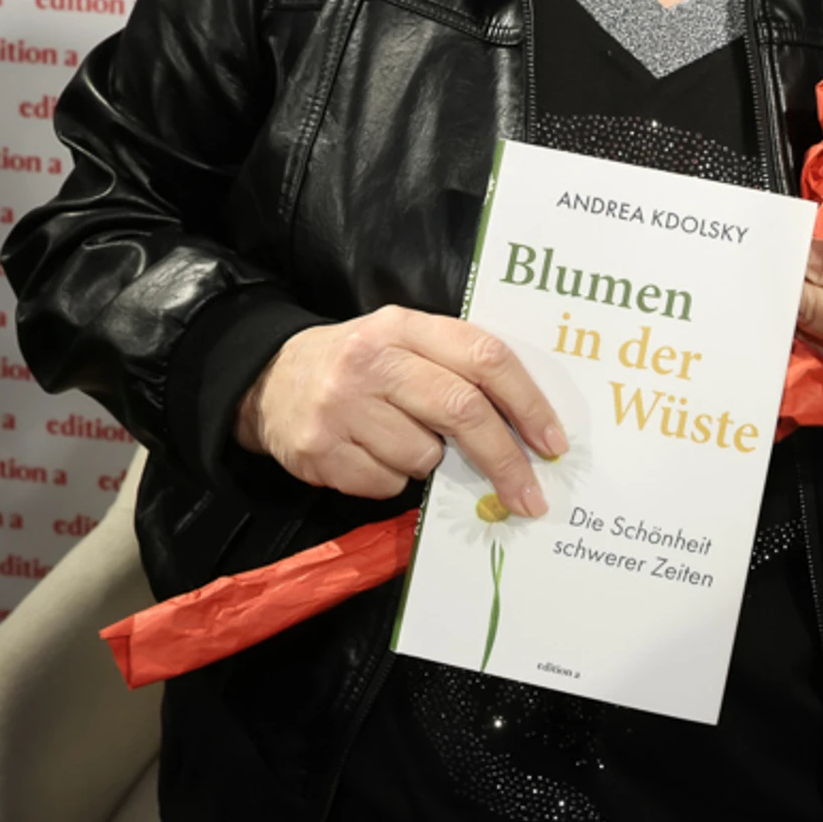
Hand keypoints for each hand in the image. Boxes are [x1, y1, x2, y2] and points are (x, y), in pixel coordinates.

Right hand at [235, 305, 567, 515]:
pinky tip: (369, 454)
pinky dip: (392, 480)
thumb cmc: (360, 367)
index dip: (527, 402)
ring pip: (424, 456)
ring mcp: (342, 406)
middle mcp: (372, 360)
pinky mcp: (319, 449)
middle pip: (462, 409)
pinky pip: (387, 484)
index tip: (553, 443)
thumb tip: (528, 429)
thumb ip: (456, 367)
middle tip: (530, 495)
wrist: (269, 382)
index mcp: (403, 326)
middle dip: (505, 459)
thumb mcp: (403, 343)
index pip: (484, 356)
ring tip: (402, 441)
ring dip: (431, 464)